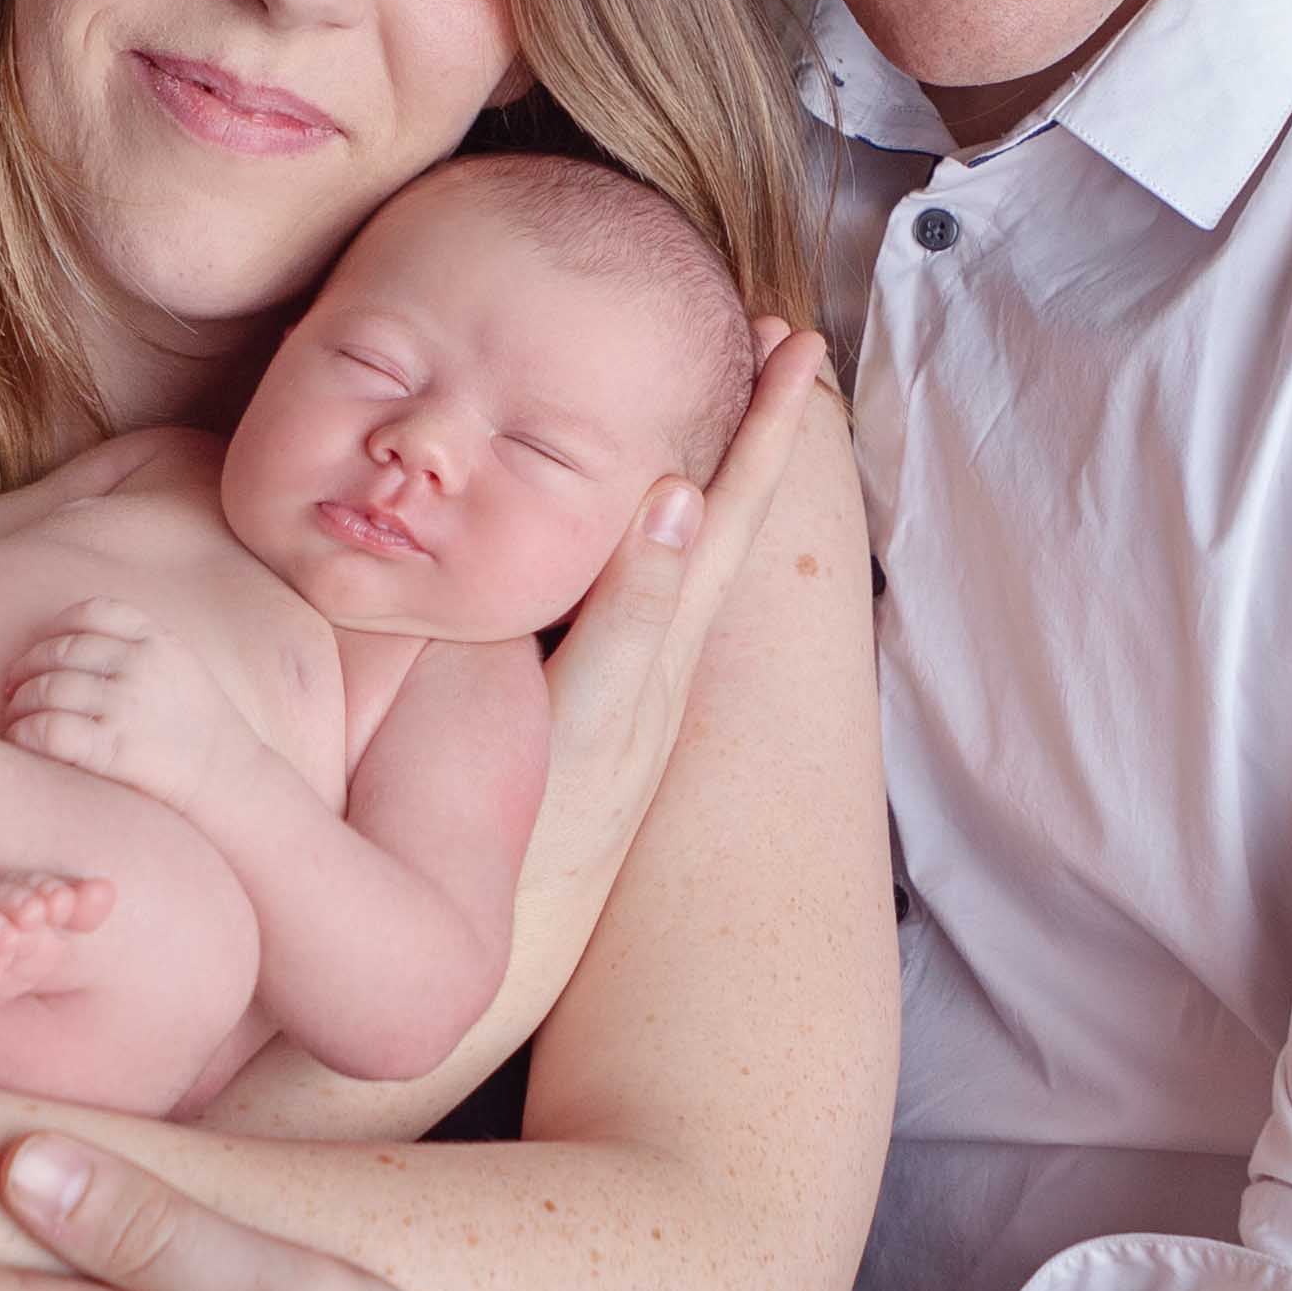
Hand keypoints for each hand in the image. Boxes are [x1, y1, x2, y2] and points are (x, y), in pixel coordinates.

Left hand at [0, 597, 257, 817]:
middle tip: (11, 688)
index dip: (55, 628)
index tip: (39, 650)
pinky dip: (24, 731)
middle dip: (25, 668)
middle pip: (59, 651)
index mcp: (158, 641)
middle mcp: (140, 667)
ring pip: (46, 689)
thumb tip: (80, 645)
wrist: (232, 781)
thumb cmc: (202, 729)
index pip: (92, 612)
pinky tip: (20, 738)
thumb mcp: (183, 668)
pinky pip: (49, 730)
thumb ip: (141, 648)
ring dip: (19, 703)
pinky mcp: (113, 750)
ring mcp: (126, 707)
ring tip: (14, 717)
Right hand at [531, 318, 839, 852]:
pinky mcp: (597, 713)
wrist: (495, 948)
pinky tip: (635, 522)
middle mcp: (665, 657)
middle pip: (726, 521)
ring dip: (710, 472)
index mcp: (667, 639)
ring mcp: (636, 689)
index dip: (765, 426)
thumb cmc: (535, 838)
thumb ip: (634, 609)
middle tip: (777, 342)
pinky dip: (653, 533)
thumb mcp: (591, 713)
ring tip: (720, 403)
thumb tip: (684, 495)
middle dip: (752, 430)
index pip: (732, 509)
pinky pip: (643, 592)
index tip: (796, 342)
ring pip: (691, 555)